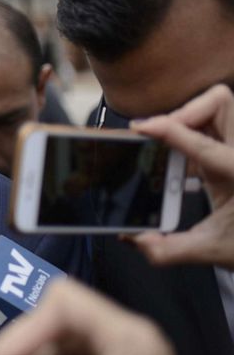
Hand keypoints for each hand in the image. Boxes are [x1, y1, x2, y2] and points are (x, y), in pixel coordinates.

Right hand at [129, 84, 233, 267]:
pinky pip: (216, 122)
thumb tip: (134, 240)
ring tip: (168, 139)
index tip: (141, 127)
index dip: (169, 130)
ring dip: (189, 117)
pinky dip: (194, 128)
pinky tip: (181, 153)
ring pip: (219, 105)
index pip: (203, 144)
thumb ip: (168, 249)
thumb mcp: (211, 250)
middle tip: (160, 133)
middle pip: (219, 103)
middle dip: (184, 111)